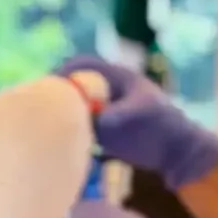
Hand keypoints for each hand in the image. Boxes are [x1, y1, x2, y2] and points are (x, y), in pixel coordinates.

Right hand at [55, 56, 217, 189]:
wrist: (175, 152)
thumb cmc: (164, 125)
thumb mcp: (146, 113)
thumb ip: (122, 113)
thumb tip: (99, 120)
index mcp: (115, 78)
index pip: (83, 64)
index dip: (66, 70)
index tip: (51, 84)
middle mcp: (104, 92)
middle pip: (72, 86)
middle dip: (57, 94)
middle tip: (42, 108)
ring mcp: (100, 112)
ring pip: (72, 108)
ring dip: (60, 115)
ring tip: (47, 127)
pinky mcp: (99, 132)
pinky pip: (77, 128)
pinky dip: (67, 133)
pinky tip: (60, 143)